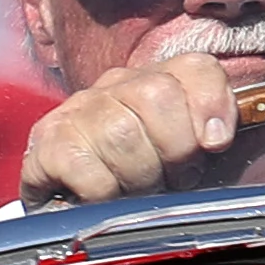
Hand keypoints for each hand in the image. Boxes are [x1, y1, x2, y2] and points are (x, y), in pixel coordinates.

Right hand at [19, 50, 242, 206]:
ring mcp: (79, 110)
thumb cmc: (140, 175)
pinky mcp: (48, 142)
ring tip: (139, 192)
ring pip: (123, 134)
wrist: (68, 197)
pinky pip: (88, 170)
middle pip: (158, 95)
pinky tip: (105, 197)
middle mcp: (116, 85)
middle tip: (173, 179)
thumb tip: (216, 138)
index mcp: (157, 79)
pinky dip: (105, 194)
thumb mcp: (185, 153)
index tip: (215, 145)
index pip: (195, 67)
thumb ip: (209, 137)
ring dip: (141, 178)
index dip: (212, 104)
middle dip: (175, 151)